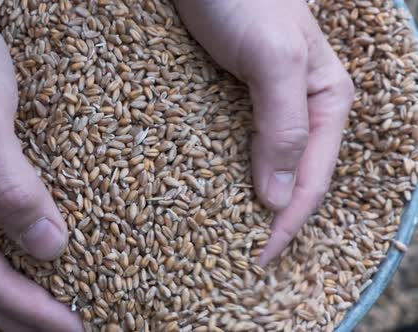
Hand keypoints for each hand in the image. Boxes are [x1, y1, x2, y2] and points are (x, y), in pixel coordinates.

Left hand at [175, 0, 353, 265]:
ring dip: (249, 200)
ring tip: (225, 235)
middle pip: (293, 178)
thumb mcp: (273, 60)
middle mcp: (302, 109)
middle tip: (243, 258)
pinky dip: (225, 173)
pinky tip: (208, 190)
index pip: (313, 179)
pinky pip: (236, 146)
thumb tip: (281, 198)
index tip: (259, 258)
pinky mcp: (235, 98)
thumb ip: (284, 127)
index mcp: (327, 102)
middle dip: (273, 219)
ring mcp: (267, 105)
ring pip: (265, 166)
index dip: (289, 222)